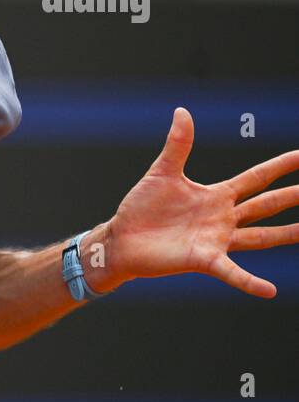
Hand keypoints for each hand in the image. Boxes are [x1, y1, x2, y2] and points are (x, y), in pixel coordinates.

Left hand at [97, 107, 298, 297]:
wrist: (121, 238)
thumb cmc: (141, 207)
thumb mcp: (162, 173)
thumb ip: (178, 145)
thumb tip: (182, 111)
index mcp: (216, 195)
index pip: (256, 178)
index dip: (280, 166)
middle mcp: (223, 218)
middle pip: (267, 205)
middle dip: (294, 197)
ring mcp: (216, 240)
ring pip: (262, 237)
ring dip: (288, 234)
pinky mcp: (203, 260)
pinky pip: (231, 271)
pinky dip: (249, 281)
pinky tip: (269, 291)